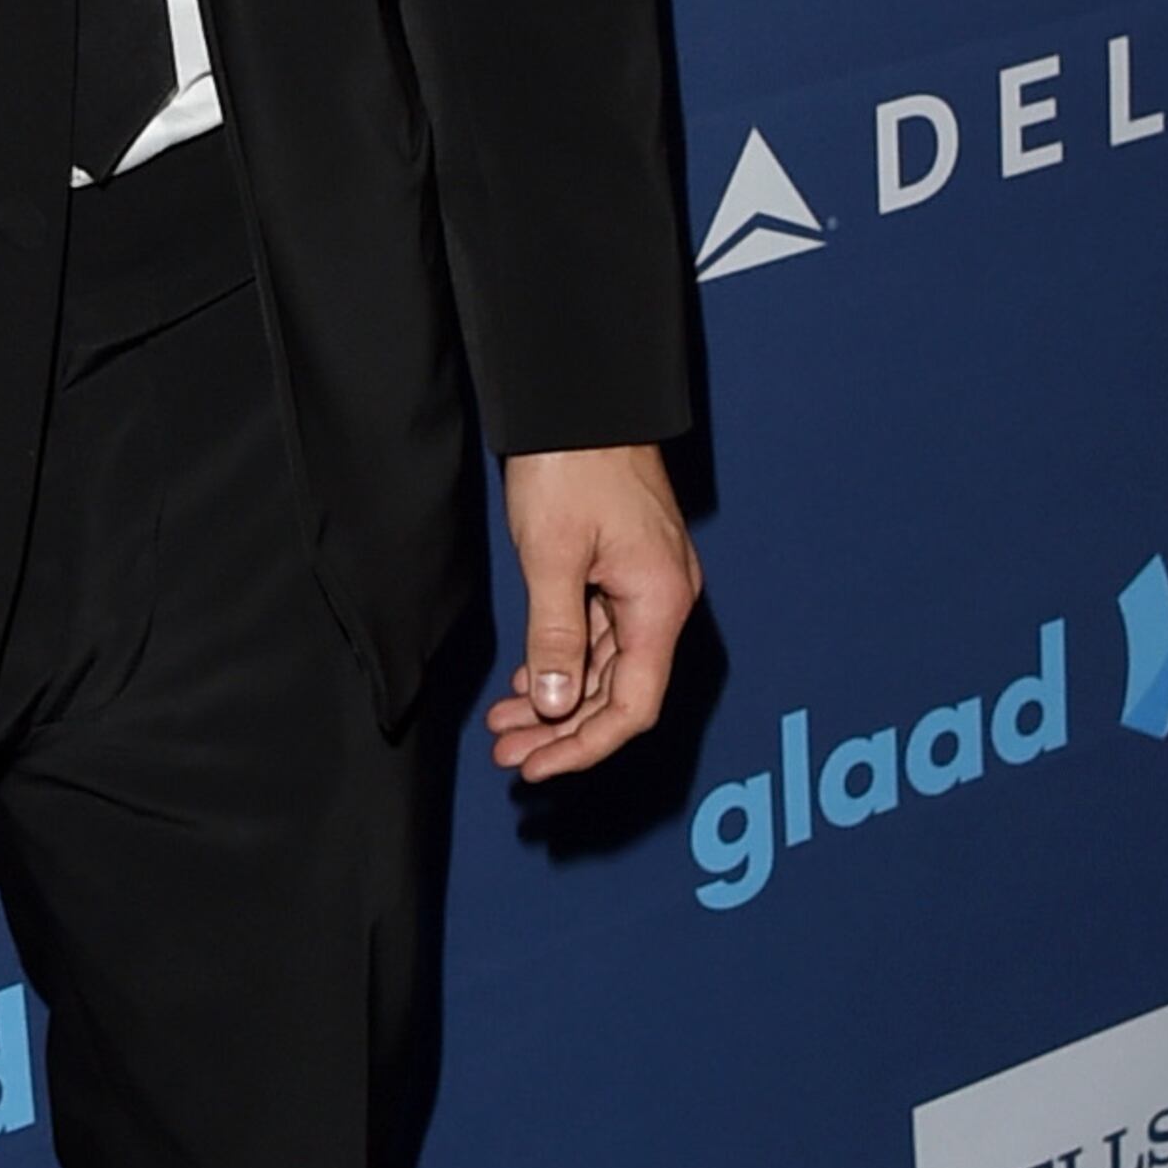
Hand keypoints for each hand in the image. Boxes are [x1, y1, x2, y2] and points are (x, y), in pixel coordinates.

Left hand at [486, 446, 698, 783]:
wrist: (581, 400)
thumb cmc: (574, 464)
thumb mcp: (554, 556)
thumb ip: (556, 637)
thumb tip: (557, 705)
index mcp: (658, 603)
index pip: (632, 705)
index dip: (585, 746)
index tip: (538, 767)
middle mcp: (661, 601)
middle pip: (619, 694)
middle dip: (563, 731)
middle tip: (509, 755)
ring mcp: (644, 586)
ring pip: (604, 668)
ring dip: (557, 702)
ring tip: (505, 726)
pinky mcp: (624, 570)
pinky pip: (597, 636)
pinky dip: (563, 664)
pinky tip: (527, 683)